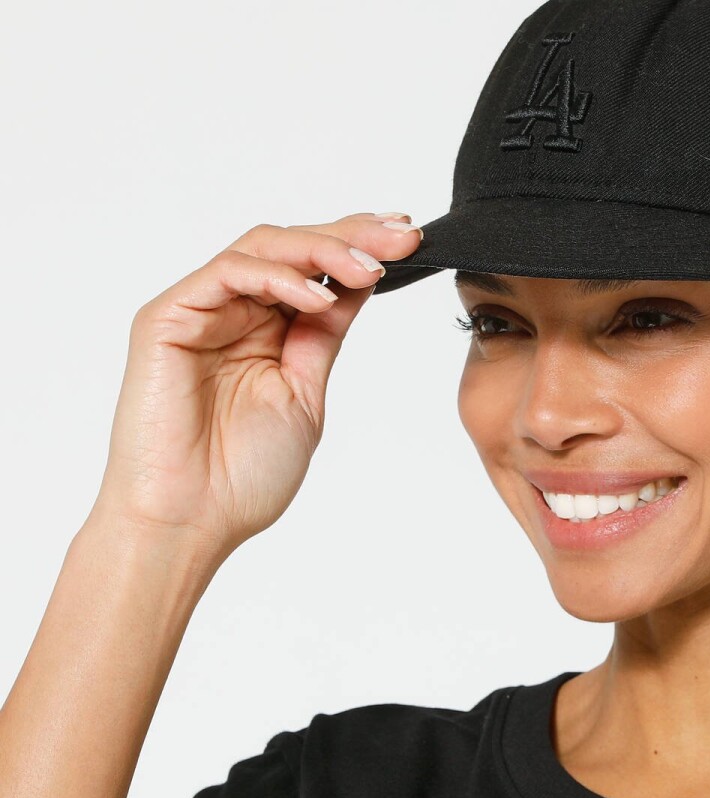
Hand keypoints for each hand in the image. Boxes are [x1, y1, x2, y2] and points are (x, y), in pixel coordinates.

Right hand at [89, 211, 422, 559]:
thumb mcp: (305, 394)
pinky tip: (318, 297)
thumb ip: (323, 337)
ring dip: (320, 251)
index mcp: (268, 331)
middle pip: (292, 248)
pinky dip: (276, 279)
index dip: (360, 248)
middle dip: (351, 237)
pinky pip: (226, 275)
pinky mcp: (168, 317)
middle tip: (402, 235)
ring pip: (262, 248)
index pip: (316, 272)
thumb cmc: (242, 474)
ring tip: (369, 268)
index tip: (411, 239)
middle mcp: (234, 312)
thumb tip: (359, 285)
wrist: (192, 519)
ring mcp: (200, 310)